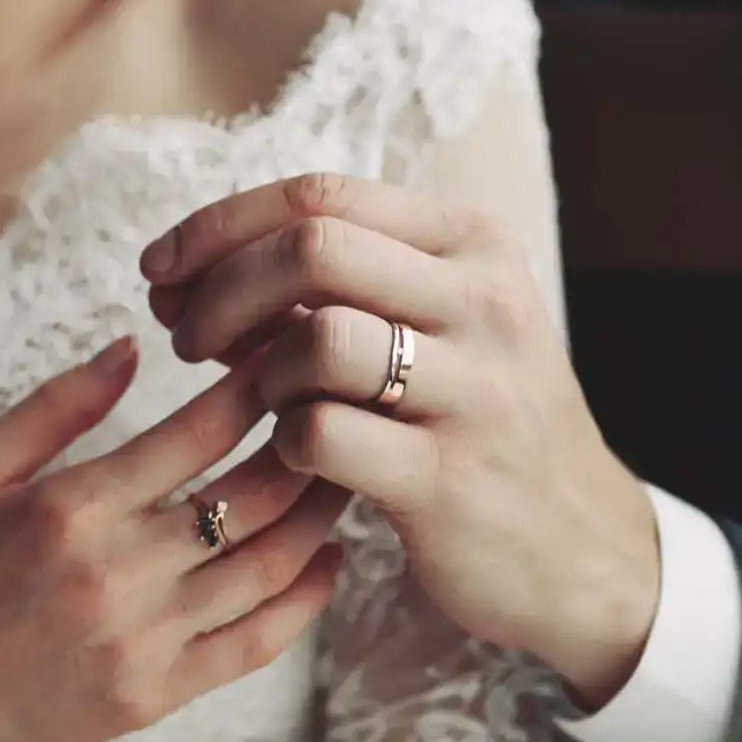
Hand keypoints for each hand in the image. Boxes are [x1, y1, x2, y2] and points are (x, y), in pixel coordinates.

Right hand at [0, 338, 350, 741]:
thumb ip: (55, 407)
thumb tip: (133, 345)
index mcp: (69, 507)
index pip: (198, 431)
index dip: (257, 386)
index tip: (286, 353)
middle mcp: (116, 573)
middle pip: (255, 493)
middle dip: (307, 438)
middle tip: (335, 403)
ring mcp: (144, 640)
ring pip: (270, 565)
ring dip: (321, 512)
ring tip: (345, 467)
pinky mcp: (158, 695)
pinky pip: (257, 642)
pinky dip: (306, 599)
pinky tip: (327, 558)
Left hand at [141, 173, 661, 707]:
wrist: (580, 547)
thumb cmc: (479, 423)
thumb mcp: (439, 325)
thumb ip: (338, 284)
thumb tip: (196, 268)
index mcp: (474, 244)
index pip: (321, 193)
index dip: (219, 224)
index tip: (162, 267)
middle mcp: (484, 301)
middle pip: (312, 247)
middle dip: (220, 288)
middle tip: (187, 338)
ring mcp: (474, 390)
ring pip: (316, 339)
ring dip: (257, 372)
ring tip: (258, 403)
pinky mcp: (449, 478)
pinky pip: (322, 436)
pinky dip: (283, 442)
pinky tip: (294, 457)